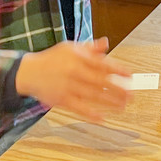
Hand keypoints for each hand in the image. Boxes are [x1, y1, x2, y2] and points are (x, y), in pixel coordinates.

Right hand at [15, 37, 130, 121]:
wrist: (29, 72)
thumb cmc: (52, 59)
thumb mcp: (70, 48)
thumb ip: (90, 48)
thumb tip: (106, 43)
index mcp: (78, 57)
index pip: (102, 64)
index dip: (117, 69)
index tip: (130, 75)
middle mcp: (75, 72)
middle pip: (100, 81)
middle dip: (118, 88)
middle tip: (132, 94)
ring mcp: (68, 87)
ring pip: (93, 95)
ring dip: (109, 101)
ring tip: (123, 106)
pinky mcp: (61, 100)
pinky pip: (79, 108)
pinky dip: (90, 114)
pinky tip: (102, 118)